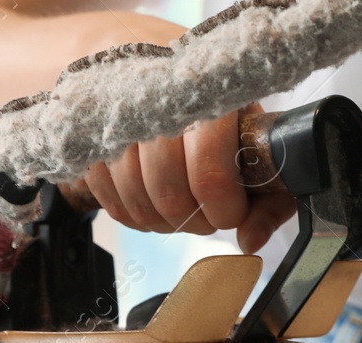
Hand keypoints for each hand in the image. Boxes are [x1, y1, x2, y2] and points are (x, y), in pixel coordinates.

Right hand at [78, 103, 296, 252]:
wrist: (179, 82)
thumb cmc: (230, 125)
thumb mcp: (264, 153)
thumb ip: (269, 200)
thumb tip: (250, 240)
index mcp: (214, 102)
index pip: (211, 178)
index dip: (223, 211)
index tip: (232, 210)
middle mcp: (161, 105)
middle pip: (169, 195)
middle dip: (194, 220)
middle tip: (208, 214)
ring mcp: (120, 120)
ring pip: (136, 200)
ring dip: (163, 221)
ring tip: (183, 208)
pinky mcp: (92, 137)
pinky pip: (108, 198)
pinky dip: (133, 214)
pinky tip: (154, 203)